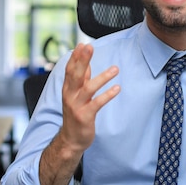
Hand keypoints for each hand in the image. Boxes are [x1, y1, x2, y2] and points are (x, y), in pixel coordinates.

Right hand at [39, 43, 119, 184]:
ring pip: (88, 88)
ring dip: (102, 77)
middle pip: (76, 75)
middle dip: (82, 60)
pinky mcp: (85, 116)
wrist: (71, 139)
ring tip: (115, 69)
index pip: (70, 69)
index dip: (76, 57)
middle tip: (89, 47)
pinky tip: (117, 88)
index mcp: (68, 88)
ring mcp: (77, 106)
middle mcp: (70, 95)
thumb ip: (81, 79)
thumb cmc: (76, 114)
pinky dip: (107, 95)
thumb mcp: (76, 95)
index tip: (82, 44)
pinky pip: (97, 104)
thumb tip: (85, 62)